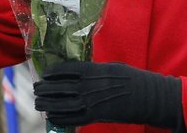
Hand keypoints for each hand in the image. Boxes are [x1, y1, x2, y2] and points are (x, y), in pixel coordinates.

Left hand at [34, 61, 182, 128]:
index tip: (45, 73)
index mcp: (94, 71)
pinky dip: (61, 118)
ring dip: (48, 104)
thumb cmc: (133, 79)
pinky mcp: (97, 116)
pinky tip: (52, 117)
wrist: (150, 97)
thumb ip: (94, 69)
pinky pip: (74, 119)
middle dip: (46, 88)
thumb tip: (80, 71)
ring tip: (38, 103)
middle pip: (61, 87)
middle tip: (36, 89)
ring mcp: (92, 102)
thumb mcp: (112, 67)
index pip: (67, 70)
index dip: (53, 72)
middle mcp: (89, 86)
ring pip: (63, 104)